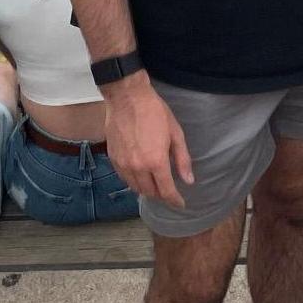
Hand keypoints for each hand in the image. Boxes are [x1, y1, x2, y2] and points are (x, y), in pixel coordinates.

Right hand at [104, 77, 192, 207]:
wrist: (127, 97)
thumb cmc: (154, 111)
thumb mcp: (175, 133)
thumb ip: (182, 159)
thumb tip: (188, 180)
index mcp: (156, 161)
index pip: (166, 191)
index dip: (175, 200)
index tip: (180, 204)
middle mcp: (138, 167)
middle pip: (150, 192)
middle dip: (161, 195)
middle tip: (169, 190)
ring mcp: (123, 164)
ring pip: (135, 188)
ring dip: (147, 190)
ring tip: (155, 184)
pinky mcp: (113, 159)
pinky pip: (124, 179)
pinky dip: (133, 182)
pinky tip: (140, 175)